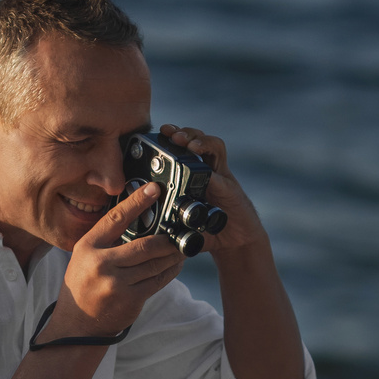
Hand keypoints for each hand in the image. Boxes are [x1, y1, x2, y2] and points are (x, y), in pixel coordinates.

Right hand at [48, 182, 184, 342]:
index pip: (116, 218)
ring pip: (155, 263)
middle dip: (167, 239)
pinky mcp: (131, 299)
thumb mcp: (85, 256)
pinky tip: (176, 265)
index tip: (154, 189)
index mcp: (89, 247)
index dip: (137, 201)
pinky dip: (170, 271)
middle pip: (145, 245)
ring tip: (181, 248)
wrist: (78, 325)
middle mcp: (102, 263)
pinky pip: (158, 281)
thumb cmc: (83, 285)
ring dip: (173, 255)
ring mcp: (117, 283)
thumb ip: (107, 240)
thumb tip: (140, 220)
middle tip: (178, 231)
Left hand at [156, 124, 267, 256]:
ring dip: (198, 140)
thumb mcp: (181, 227)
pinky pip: (223, 173)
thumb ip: (165, 222)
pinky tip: (202, 166)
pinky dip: (212, 168)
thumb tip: (142, 221)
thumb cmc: (207, 235)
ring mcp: (221, 177)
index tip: (158, 134)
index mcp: (192, 178)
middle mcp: (208, 172)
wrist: (237, 245)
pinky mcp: (231, 188)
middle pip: (197, 140)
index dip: (170, 138)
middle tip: (169, 133)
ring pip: (213, 146)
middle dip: (182, 132)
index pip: (182, 149)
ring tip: (185, 142)